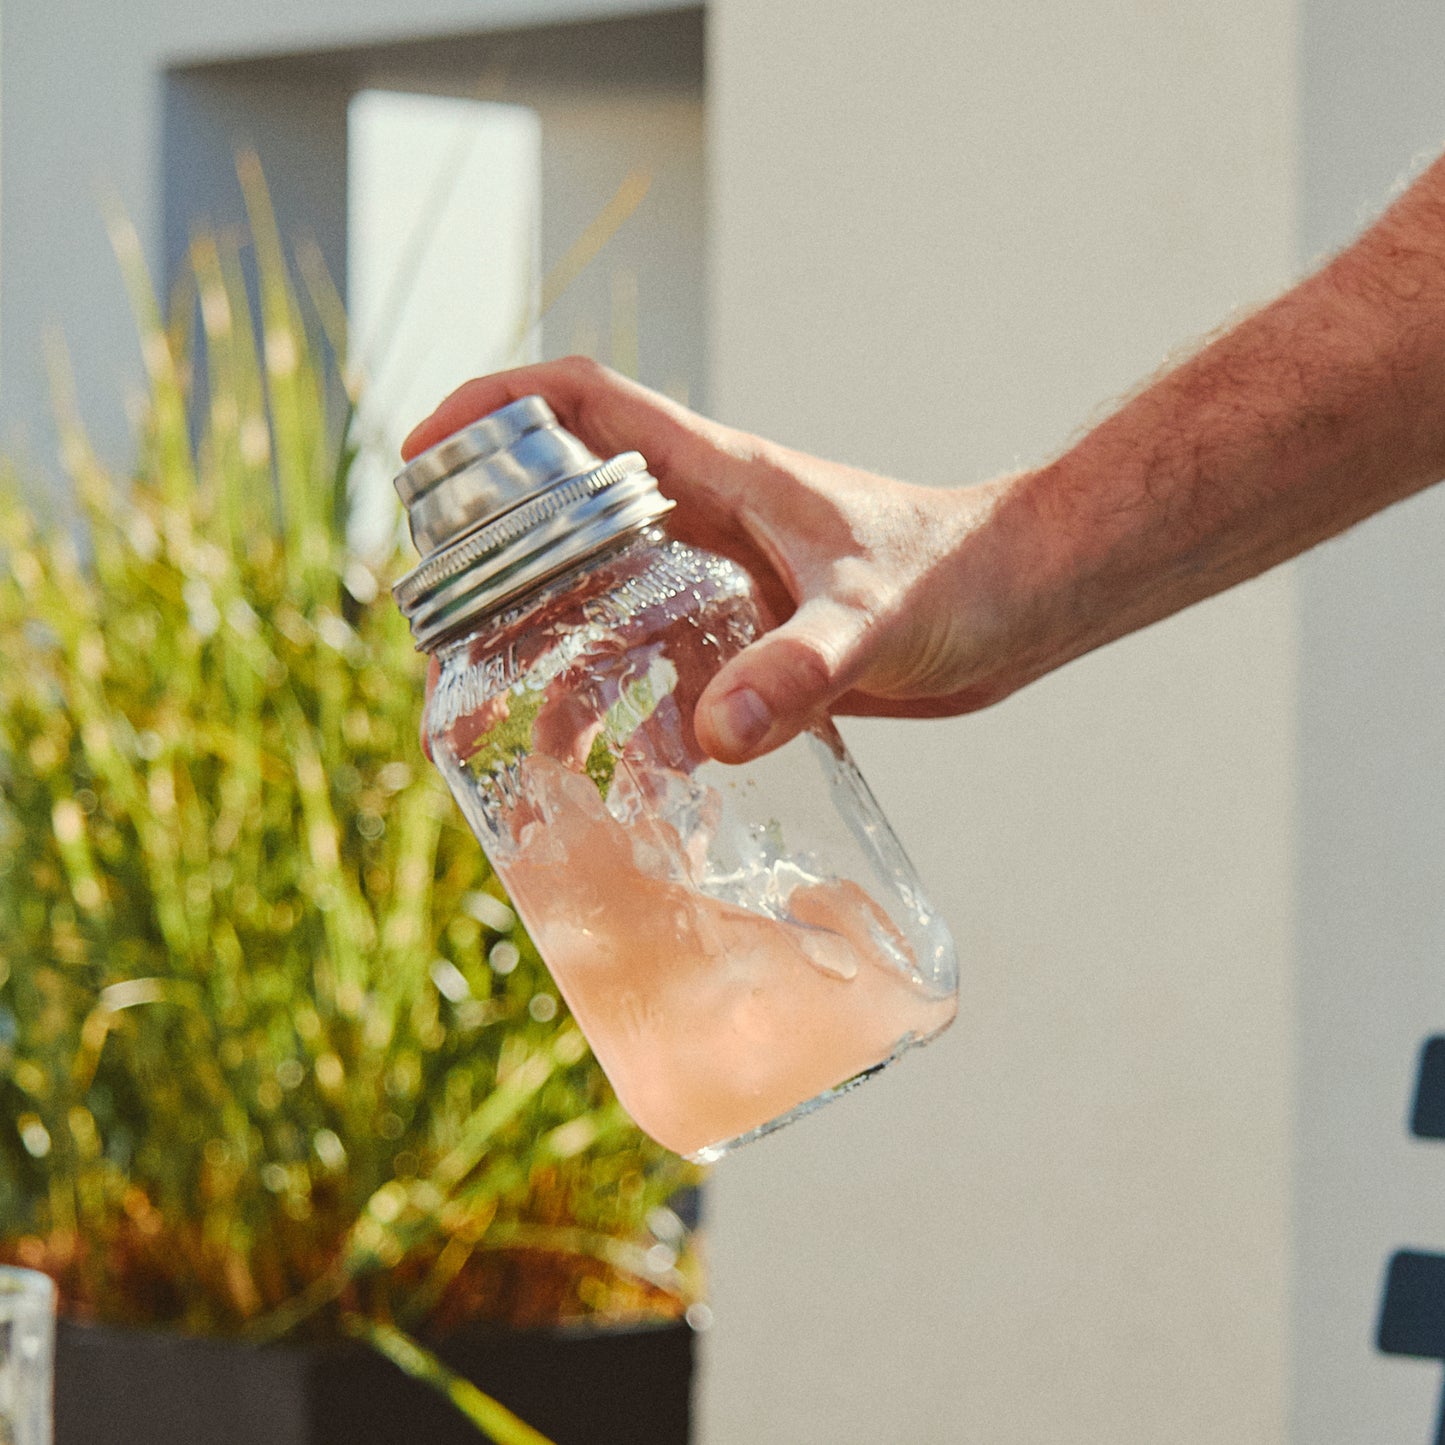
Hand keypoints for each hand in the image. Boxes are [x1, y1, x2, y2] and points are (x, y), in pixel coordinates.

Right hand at [404, 358, 1057, 763]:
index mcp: (716, 474)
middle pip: (566, 525)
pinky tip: (631, 779)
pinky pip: (667, 675)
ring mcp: (725, 584)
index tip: (424, 457)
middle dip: (498, 579)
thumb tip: (709, 739)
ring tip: (523, 741)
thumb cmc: (962, 574)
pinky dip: (640, 723)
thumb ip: (800, 670)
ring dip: (560, 671)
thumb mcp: (877, 617)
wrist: (1025, 604)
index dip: (492, 408)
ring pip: (608, 613)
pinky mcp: (752, 642)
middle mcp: (705, 523)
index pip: (579, 402)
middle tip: (447, 647)